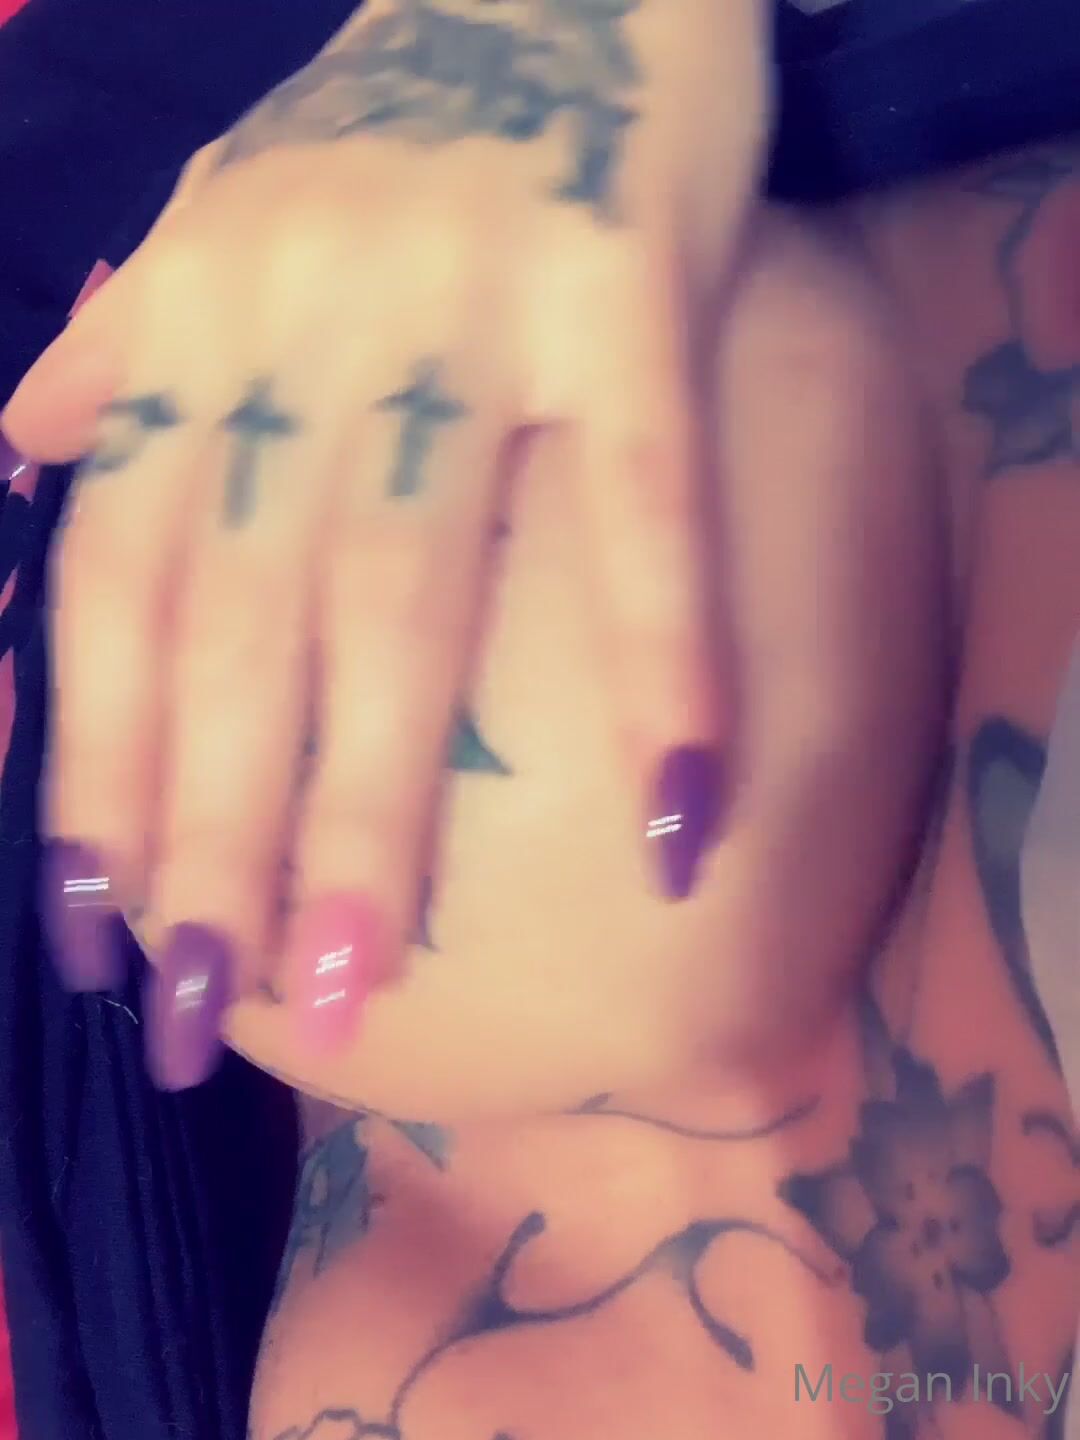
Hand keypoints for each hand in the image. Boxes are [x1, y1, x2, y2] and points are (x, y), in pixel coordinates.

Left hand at [6, 0, 770, 1088]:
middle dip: (211, 831)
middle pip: (239, 618)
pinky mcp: (625, 283)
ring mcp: (461, 303)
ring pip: (400, 589)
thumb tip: (28, 462)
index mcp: (195, 318)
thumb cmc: (387, 113)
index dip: (95, 757)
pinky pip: (638, 501)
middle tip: (211, 1016)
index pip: (116, 577)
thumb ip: (119, 352)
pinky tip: (673, 821)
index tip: (100, 926)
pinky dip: (661, 662)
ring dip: (376, 801)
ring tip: (353, 978)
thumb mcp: (220, 217)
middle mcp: (299, 320)